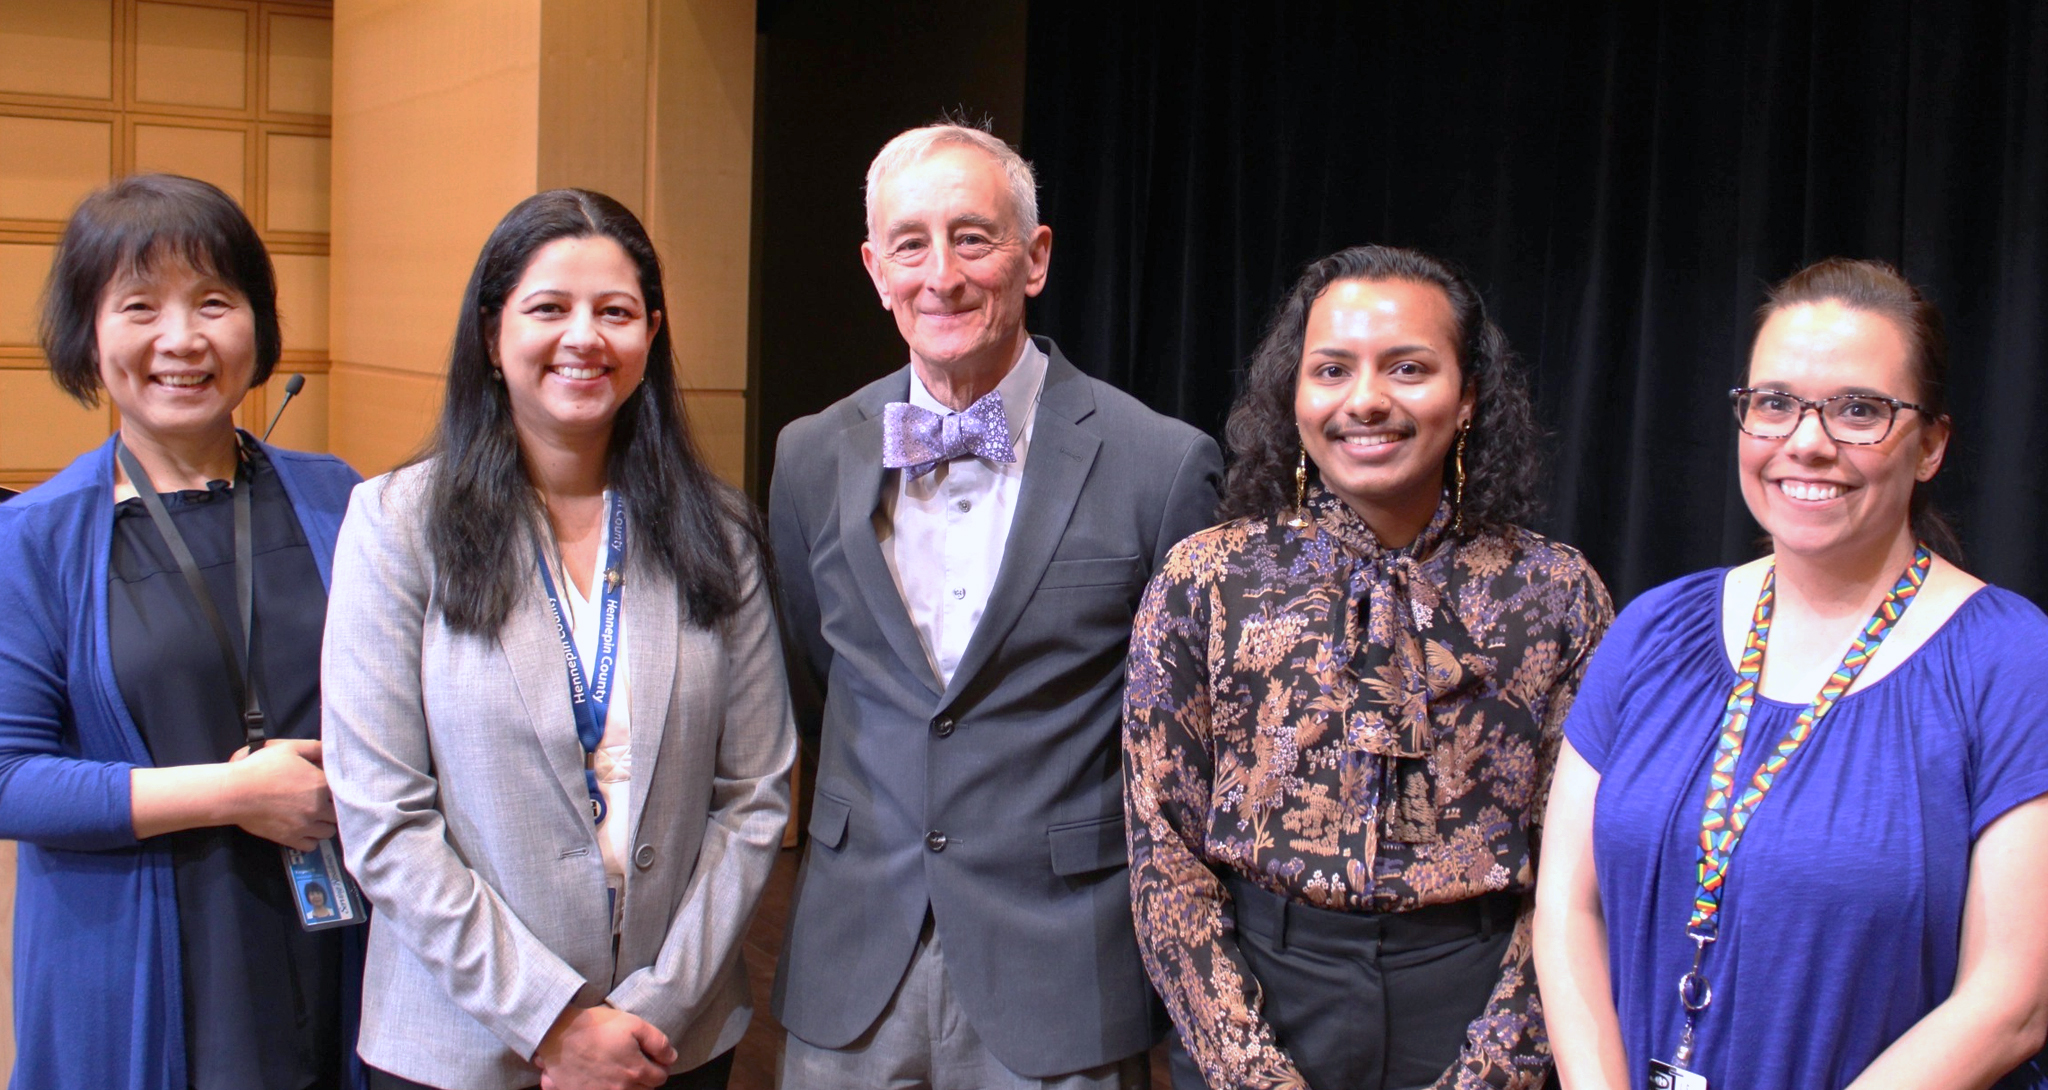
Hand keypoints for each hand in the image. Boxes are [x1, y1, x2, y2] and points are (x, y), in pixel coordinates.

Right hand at [223, 739, 335, 850]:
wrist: (236, 792)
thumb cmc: (262, 767)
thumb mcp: (289, 748)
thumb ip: (314, 748)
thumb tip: (330, 750)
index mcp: (321, 784)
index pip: (343, 790)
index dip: (336, 788)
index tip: (327, 787)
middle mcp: (318, 807)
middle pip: (338, 813)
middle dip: (332, 808)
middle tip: (321, 803)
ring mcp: (305, 825)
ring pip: (328, 832)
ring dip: (324, 824)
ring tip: (314, 817)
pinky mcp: (291, 839)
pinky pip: (312, 846)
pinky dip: (310, 840)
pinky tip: (304, 830)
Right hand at [534, 1005, 675, 1089]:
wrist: (559, 1034)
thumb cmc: (596, 1026)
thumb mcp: (634, 1024)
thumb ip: (658, 1042)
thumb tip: (671, 1058)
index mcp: (635, 1071)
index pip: (660, 1077)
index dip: (660, 1065)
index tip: (652, 1057)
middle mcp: (620, 1089)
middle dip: (645, 1077)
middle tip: (636, 1062)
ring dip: (629, 1086)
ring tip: (620, 1069)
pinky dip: (607, 1088)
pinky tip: (603, 1077)